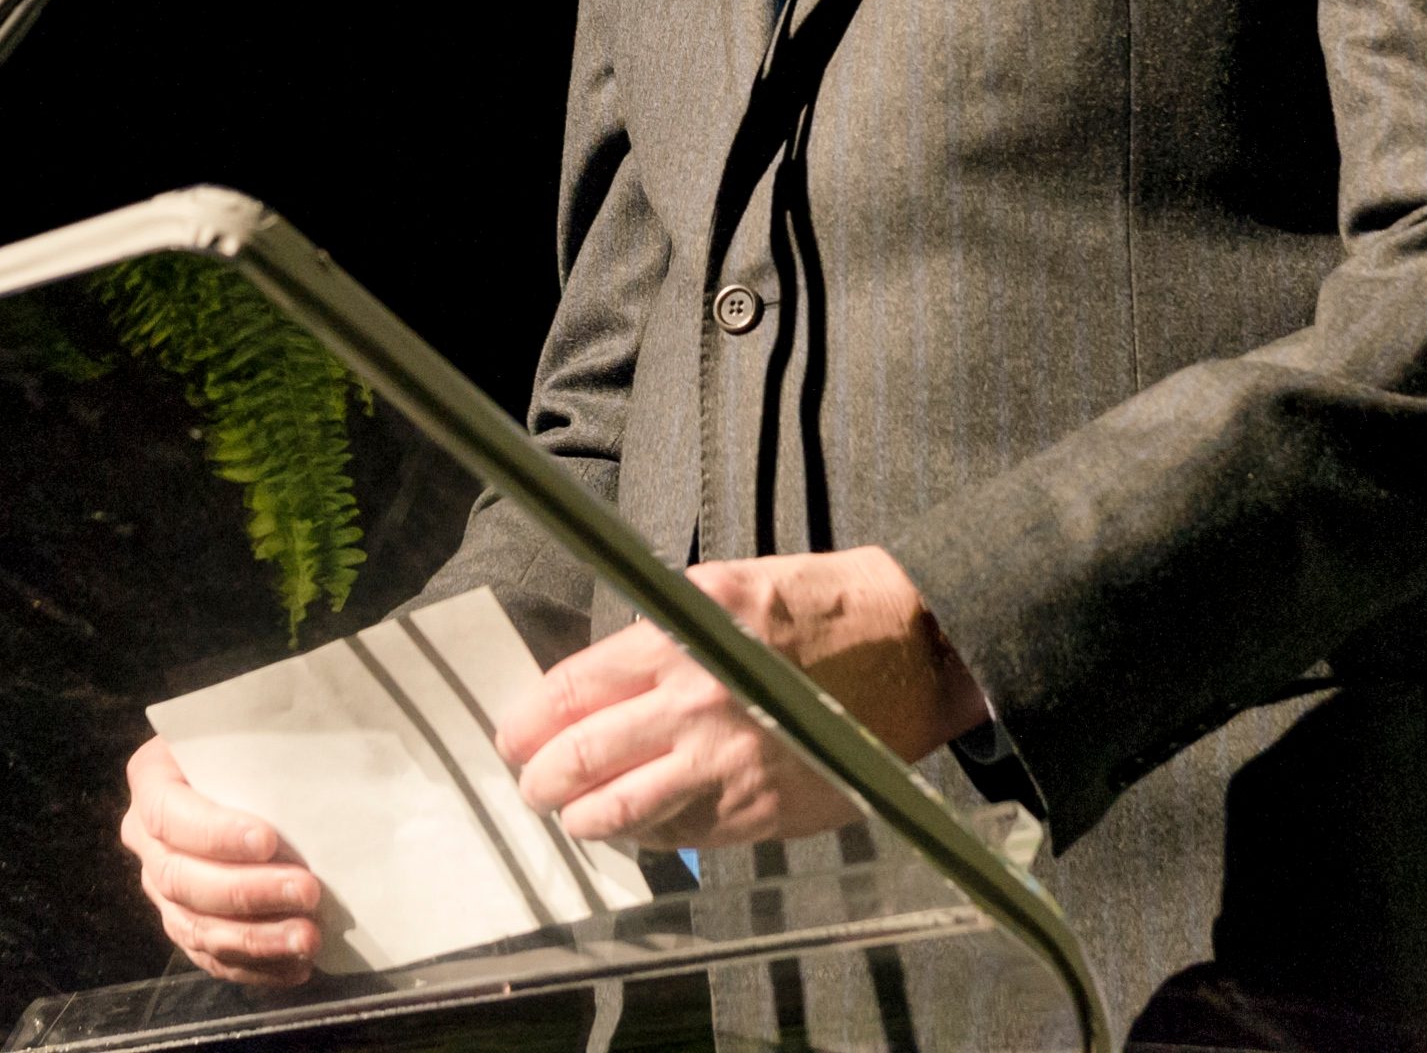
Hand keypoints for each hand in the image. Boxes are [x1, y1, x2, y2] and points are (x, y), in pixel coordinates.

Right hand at [118, 735, 324, 984]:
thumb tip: (319, 762)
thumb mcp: (244, 730)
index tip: (268, 840)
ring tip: (307, 939)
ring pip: (195, 928)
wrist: (239, 774)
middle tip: (307, 891)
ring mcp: (162, 890)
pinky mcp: (184, 925)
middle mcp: (146, 840)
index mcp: (152, 782)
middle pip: (183, 879)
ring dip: (255, 940)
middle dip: (247, 893)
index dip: (216, 833)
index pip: (171, 814)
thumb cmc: (250, 747)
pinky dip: (254, 968)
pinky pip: (210, 958)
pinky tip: (294, 966)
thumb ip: (262, 746)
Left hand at [494, 546, 989, 849]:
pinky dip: (647, 836)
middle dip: (541, 778)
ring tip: (572, 815)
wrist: (914, 648)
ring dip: (584, 818)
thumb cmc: (817, 607)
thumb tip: (594, 683)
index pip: (574, 691)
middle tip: (529, 784)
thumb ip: (658, 633)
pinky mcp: (761, 811)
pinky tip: (637, 827)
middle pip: (583, 758)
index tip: (512, 735)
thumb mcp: (727, 588)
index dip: (530, 721)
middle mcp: (698, 704)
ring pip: (623, 812)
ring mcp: (729, 765)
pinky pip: (681, 837)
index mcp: (682, 638)